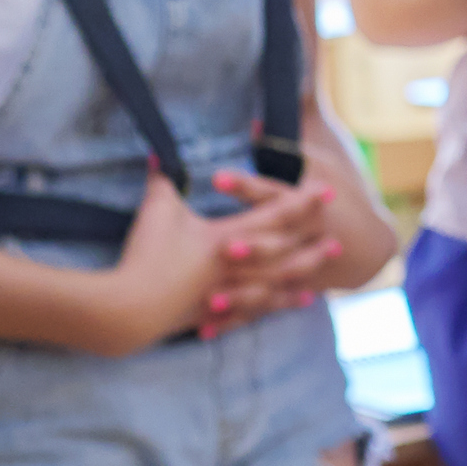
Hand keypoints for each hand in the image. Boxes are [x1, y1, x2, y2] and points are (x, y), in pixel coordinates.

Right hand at [93, 172, 336, 349]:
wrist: (127, 308)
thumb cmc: (146, 255)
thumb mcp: (157, 209)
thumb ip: (162, 178)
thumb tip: (155, 152)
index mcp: (227, 237)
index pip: (274, 215)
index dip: (301, 202)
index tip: (328, 192)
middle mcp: (236, 266)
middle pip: (283, 254)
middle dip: (310, 246)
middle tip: (338, 243)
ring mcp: (228, 292)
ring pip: (274, 284)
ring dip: (300, 277)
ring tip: (321, 277)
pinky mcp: (214, 313)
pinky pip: (254, 310)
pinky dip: (275, 306)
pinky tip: (294, 304)